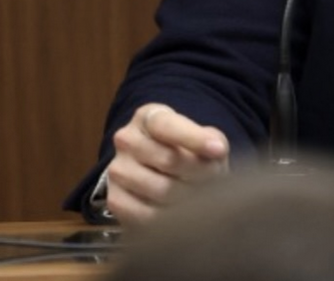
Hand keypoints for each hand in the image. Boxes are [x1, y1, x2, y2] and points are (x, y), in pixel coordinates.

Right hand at [105, 103, 229, 224]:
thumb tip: (217, 150)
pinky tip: (180, 211)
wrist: (157, 169)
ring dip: (188, 196)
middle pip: (169, 160)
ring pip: (160, 189)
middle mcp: (127, 139)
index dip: (195, 139)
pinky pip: (146, 214)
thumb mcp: (201, 136)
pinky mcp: (114, 199)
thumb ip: (210, 139)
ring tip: (199, 193)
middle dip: (199, 173)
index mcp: (149, 116)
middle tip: (214, 178)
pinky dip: (170, 217)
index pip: (168, 126)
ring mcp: (117, 170)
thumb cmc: (185, 148)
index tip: (219, 151)